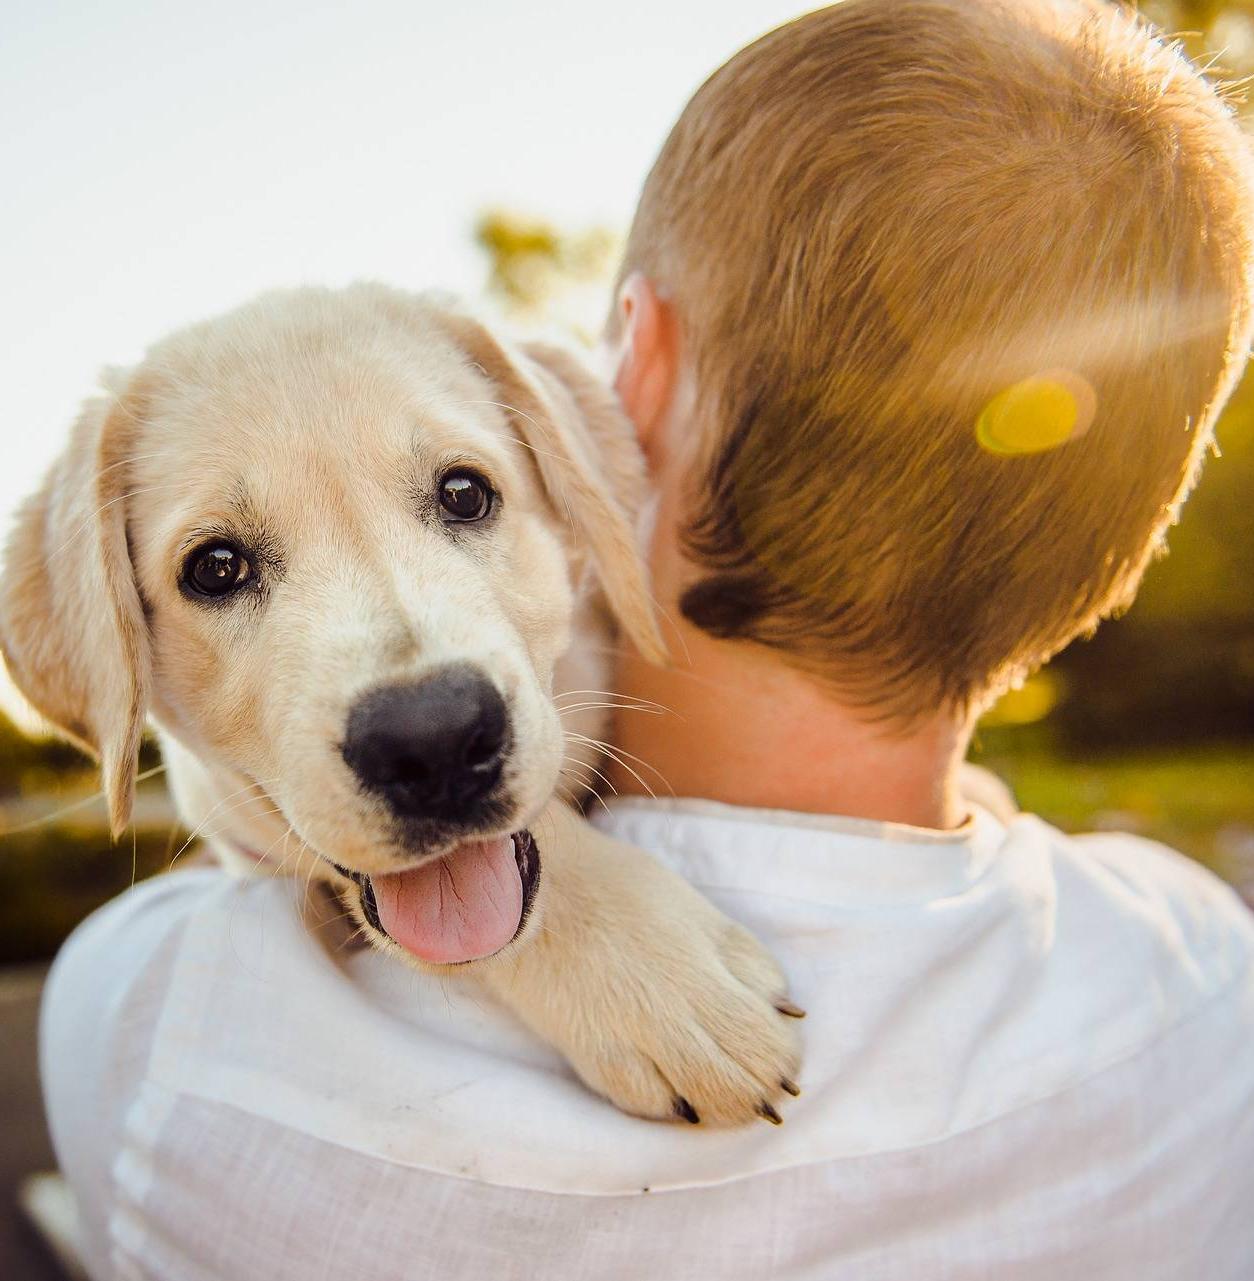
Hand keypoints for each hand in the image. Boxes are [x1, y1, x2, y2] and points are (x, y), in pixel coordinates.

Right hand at [477, 801, 803, 1126]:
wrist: (528, 887)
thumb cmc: (614, 886)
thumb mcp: (693, 908)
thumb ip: (740, 957)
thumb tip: (783, 1008)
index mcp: (708, 959)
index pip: (770, 1031)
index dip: (784, 1051)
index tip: (781, 1051)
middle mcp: (678, 1003)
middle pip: (746, 1073)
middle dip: (763, 1086)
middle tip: (763, 1088)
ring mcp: (634, 1033)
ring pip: (705, 1099)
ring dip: (725, 1107)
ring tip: (726, 1101)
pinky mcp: (592, 1053)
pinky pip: (646, 1103)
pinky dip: (669, 1106)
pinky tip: (674, 1097)